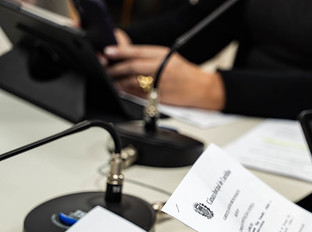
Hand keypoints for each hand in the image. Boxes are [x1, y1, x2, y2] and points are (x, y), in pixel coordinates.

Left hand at [103, 43, 224, 109]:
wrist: (203, 89)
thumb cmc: (185, 73)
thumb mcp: (170, 57)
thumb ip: (150, 56)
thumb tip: (127, 57)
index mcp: (163, 56)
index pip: (137, 52)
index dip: (120, 52)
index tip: (108, 52)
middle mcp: (162, 69)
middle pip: (132, 67)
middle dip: (116, 69)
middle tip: (108, 70)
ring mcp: (161, 85)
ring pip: (133, 83)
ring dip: (120, 82)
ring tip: (113, 81)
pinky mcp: (160, 98)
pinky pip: (139, 95)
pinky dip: (129, 93)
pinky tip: (124, 91)